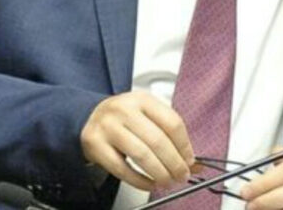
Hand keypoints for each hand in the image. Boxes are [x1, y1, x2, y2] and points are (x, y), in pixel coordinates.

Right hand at [80, 91, 194, 190]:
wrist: (89, 117)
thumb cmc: (123, 118)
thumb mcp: (147, 116)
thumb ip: (169, 136)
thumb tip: (193, 162)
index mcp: (142, 99)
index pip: (172, 123)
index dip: (184, 145)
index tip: (190, 160)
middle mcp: (124, 110)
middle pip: (158, 140)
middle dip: (174, 163)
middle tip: (181, 175)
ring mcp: (108, 127)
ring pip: (141, 155)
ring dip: (159, 173)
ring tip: (168, 181)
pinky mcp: (95, 145)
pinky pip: (122, 169)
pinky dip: (140, 181)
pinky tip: (150, 183)